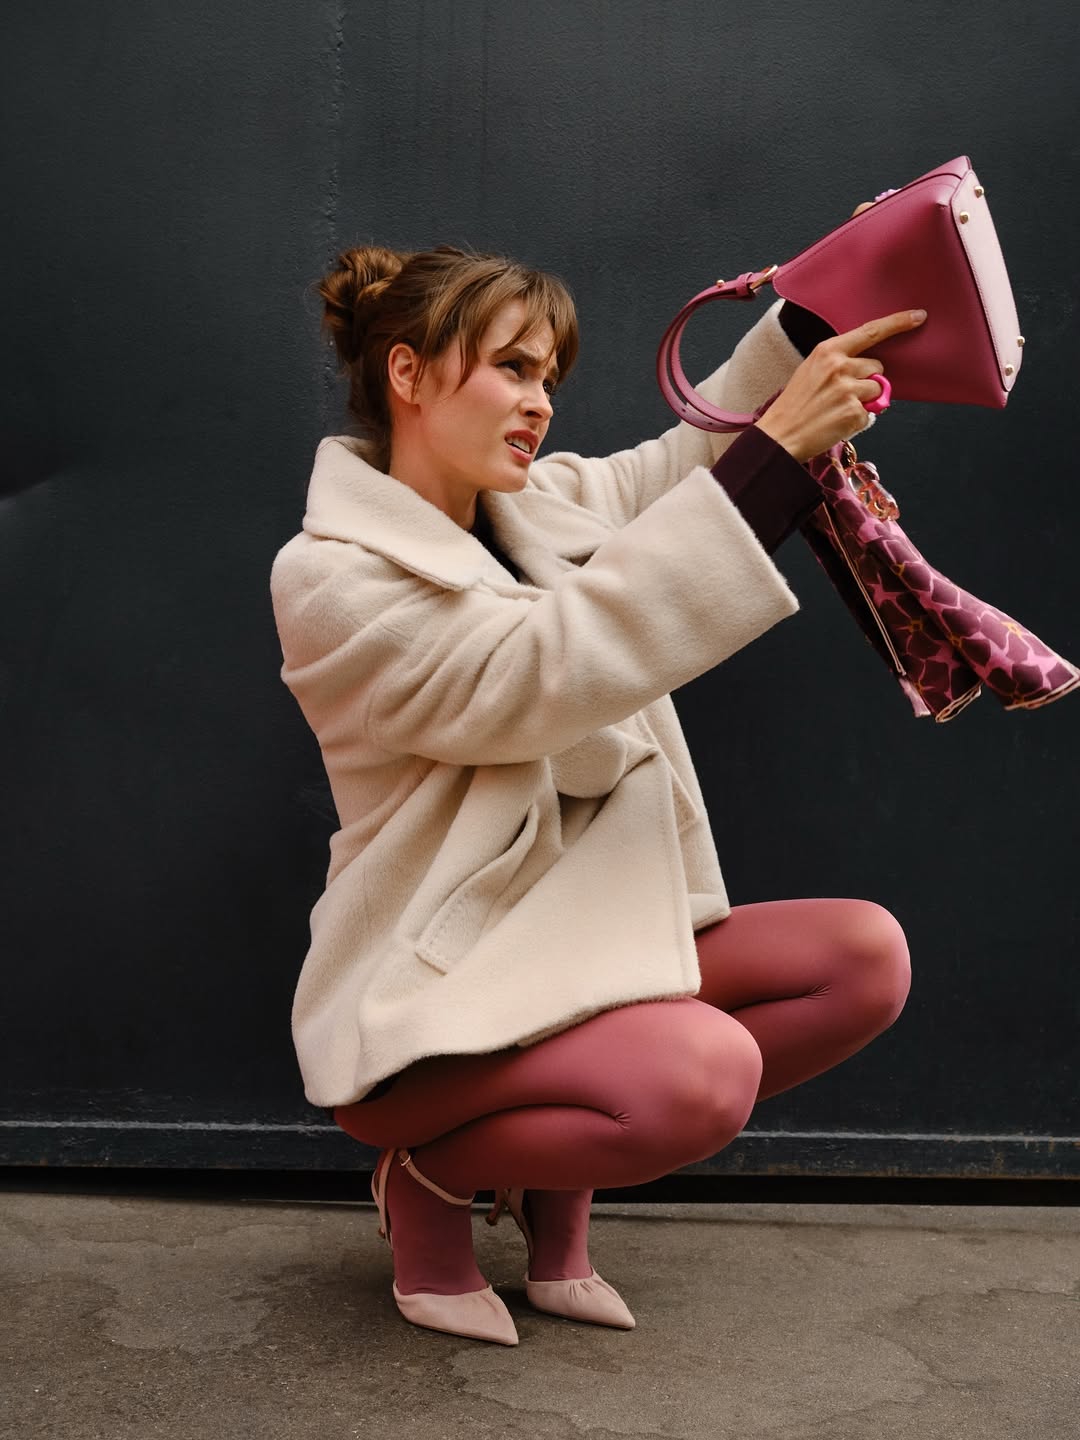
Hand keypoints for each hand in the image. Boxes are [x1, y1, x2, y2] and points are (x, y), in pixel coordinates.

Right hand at [755, 309, 926, 462]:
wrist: (780, 434)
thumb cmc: (794, 405)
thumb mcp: (811, 370)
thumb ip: (839, 362)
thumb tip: (868, 369)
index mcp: (828, 350)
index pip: (871, 331)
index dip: (898, 323)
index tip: (918, 316)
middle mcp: (840, 366)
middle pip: (877, 367)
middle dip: (867, 380)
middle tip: (840, 395)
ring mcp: (848, 389)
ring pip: (876, 390)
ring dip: (864, 401)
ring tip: (837, 409)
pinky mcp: (854, 412)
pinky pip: (870, 414)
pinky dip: (858, 421)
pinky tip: (837, 423)